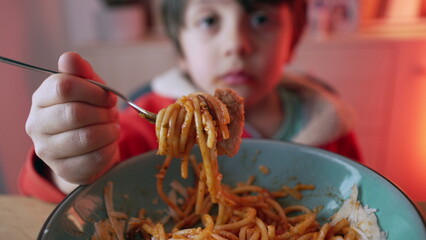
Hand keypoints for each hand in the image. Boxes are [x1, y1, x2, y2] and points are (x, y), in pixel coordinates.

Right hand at [26, 52, 120, 192]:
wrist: (87, 149)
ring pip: (87, 137)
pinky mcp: (64, 170)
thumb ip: (82, 73)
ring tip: (113, 128)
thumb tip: (70, 57)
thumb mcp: (88, 89)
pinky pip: (95, 158)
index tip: (109, 96)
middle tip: (113, 114)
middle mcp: (36, 124)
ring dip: (110, 131)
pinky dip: (110, 148)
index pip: (64, 87)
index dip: (94, 91)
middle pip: (76, 113)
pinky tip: (110, 143)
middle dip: (104, 113)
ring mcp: (47, 150)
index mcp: (41, 98)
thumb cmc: (89, 112)